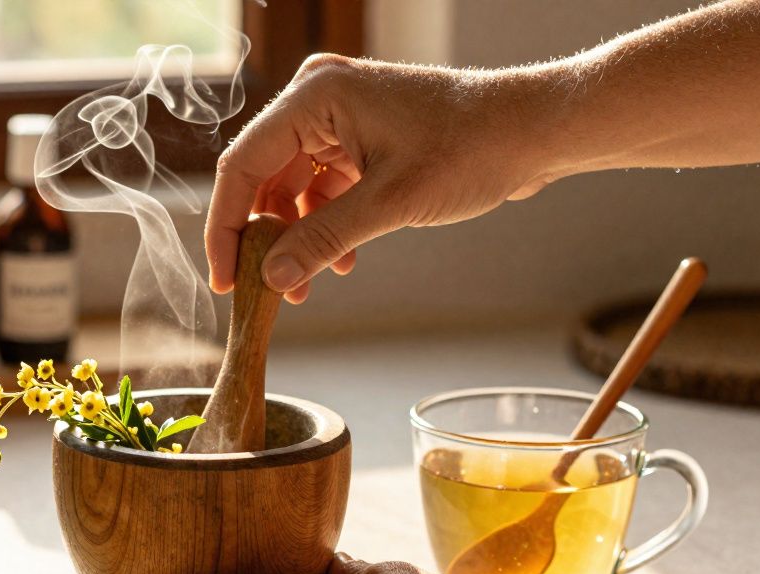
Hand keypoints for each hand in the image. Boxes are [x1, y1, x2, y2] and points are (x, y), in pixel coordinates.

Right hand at [206, 54, 556, 302]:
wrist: (533, 131)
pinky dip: (323, 224)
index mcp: (315, 97)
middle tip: (262, 291)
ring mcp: (339, 117)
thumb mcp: (390, 203)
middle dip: (262, 239)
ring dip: (295, 238)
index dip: (226, 227)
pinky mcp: (358, 137)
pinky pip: (320, 186)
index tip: (225, 279)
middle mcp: (318, 99)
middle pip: (261, 177)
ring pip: (290, 187)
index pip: (241, 165)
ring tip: (304, 286)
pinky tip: (342, 262)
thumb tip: (271, 279)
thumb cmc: (472, 147)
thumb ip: (322, 241)